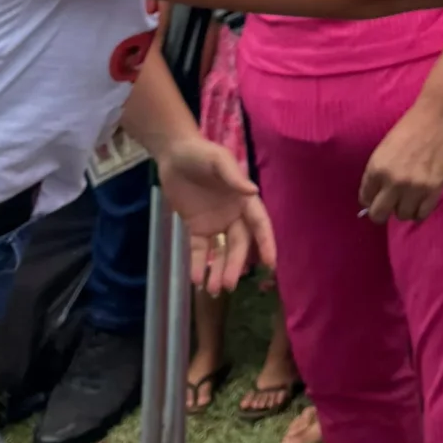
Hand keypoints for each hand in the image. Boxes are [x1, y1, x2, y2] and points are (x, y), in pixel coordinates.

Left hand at [155, 138, 275, 294]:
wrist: (172, 154)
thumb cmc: (200, 153)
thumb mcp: (218, 160)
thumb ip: (234, 176)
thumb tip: (253, 192)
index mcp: (243, 200)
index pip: (259, 224)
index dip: (266, 243)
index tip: (270, 264)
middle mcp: (233, 215)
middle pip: (238, 244)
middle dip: (235, 264)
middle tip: (229, 284)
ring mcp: (214, 223)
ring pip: (220, 251)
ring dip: (219, 270)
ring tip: (214, 289)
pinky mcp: (195, 228)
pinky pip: (199, 249)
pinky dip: (198, 264)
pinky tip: (196, 279)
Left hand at [359, 94, 442, 222]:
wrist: (438, 118)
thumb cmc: (409, 128)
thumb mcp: (384, 149)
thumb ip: (377, 173)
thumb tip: (374, 196)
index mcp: (376, 168)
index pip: (365, 198)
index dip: (371, 198)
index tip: (378, 196)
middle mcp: (392, 181)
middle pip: (379, 215)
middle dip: (382, 212)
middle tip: (390, 204)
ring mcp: (414, 188)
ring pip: (402, 216)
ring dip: (404, 208)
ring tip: (409, 197)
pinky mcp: (433, 190)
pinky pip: (422, 214)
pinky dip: (420, 210)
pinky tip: (421, 200)